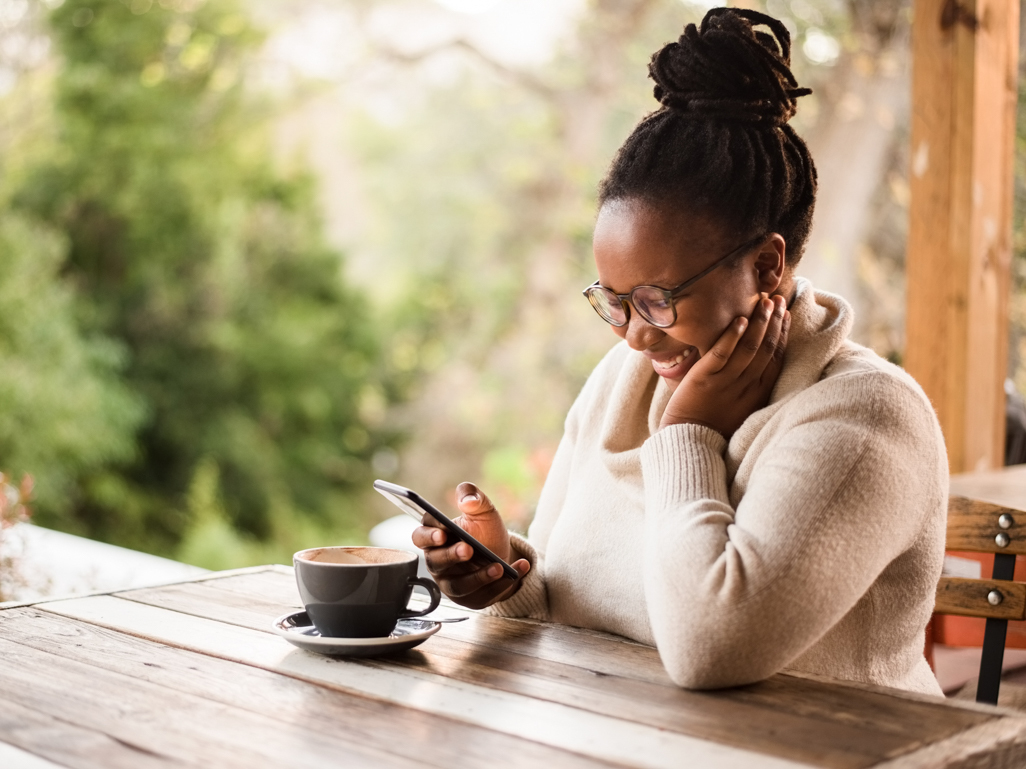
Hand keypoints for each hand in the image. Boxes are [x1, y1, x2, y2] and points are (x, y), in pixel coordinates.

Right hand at [410, 482, 530, 609]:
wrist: (503, 554)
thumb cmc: (485, 531)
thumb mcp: (483, 510)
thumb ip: (473, 496)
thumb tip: (468, 499)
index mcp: (435, 537)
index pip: (421, 536)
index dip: (429, 536)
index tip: (443, 533)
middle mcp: (438, 562)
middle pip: (436, 562)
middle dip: (451, 556)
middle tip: (468, 549)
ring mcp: (451, 583)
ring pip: (458, 585)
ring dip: (479, 577)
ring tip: (499, 567)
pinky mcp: (469, 598)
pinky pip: (482, 595)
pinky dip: (500, 585)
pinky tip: (517, 570)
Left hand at [659, 293, 789, 435]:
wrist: (689, 438)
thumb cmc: (713, 421)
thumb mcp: (743, 404)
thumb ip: (751, 383)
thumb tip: (756, 357)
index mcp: (759, 391)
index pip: (776, 356)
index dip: (782, 333)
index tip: (786, 312)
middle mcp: (747, 385)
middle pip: (766, 348)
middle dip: (774, 321)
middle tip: (778, 299)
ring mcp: (726, 382)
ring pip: (748, 348)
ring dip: (758, 322)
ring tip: (763, 301)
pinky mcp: (705, 379)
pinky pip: (721, 354)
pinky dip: (732, 336)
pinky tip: (739, 320)